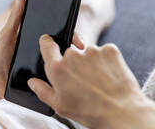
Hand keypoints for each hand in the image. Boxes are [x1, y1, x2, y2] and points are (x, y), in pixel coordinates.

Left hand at [0, 0, 85, 99]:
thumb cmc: (1, 55)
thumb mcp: (7, 35)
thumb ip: (15, 16)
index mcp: (41, 39)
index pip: (61, 32)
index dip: (71, 32)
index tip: (76, 35)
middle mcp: (48, 52)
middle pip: (67, 47)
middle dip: (76, 46)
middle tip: (80, 47)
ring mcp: (48, 67)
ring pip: (66, 63)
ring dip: (73, 62)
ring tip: (75, 62)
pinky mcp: (47, 81)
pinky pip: (59, 79)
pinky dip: (65, 77)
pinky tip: (70, 77)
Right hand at [28, 35, 142, 127]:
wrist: (122, 112)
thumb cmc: (90, 112)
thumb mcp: (60, 106)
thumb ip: (42, 91)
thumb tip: (32, 82)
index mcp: (57, 68)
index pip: (47, 42)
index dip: (49, 43)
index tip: (51, 46)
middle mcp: (72, 55)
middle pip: (69, 51)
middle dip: (73, 62)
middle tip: (82, 80)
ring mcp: (92, 50)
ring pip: (87, 52)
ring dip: (90, 62)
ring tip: (98, 81)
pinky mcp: (109, 50)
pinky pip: (104, 51)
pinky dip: (106, 61)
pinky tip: (108, 76)